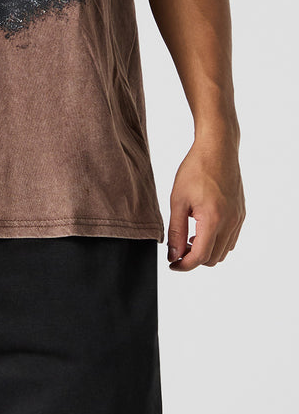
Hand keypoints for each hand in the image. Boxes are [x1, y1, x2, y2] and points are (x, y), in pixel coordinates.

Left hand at [166, 135, 245, 270]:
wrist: (217, 148)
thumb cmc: (196, 169)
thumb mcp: (178, 199)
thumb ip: (175, 230)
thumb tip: (173, 254)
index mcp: (213, 219)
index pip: (200, 257)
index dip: (183, 265)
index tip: (171, 264)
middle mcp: (230, 223)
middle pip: (213, 258)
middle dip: (194, 258)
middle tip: (177, 248)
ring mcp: (238, 219)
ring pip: (224, 251)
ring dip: (206, 251)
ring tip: (188, 237)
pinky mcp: (241, 214)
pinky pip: (231, 239)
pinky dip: (217, 242)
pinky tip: (202, 228)